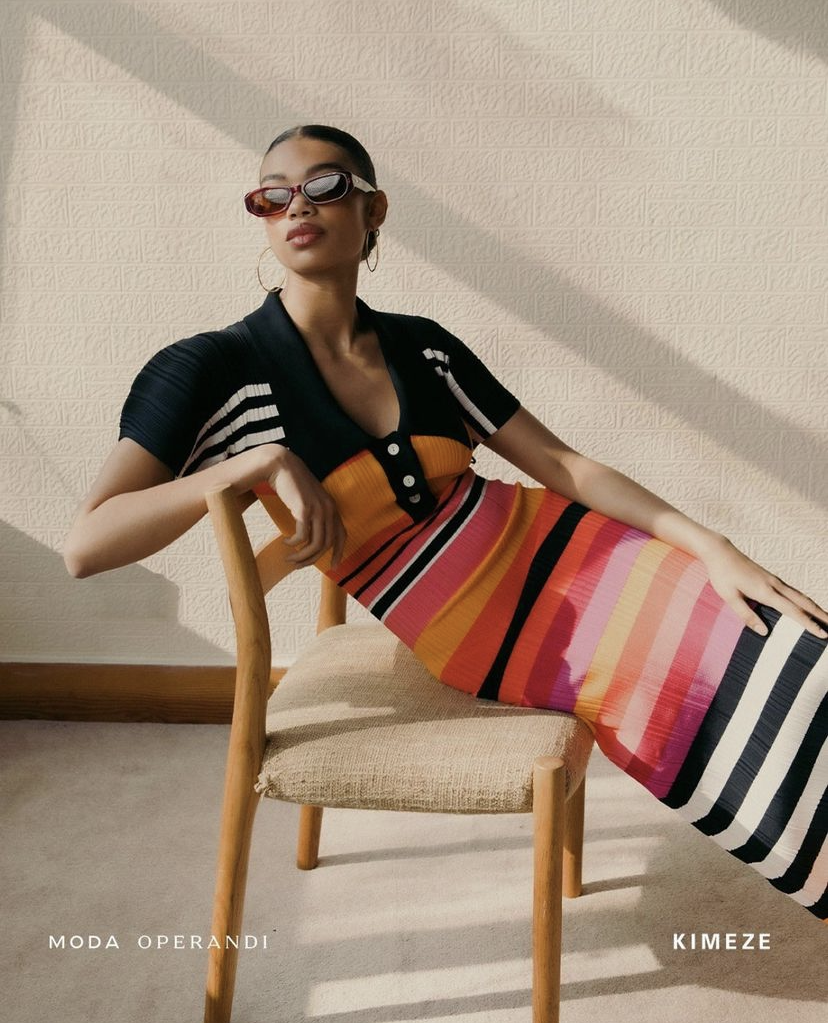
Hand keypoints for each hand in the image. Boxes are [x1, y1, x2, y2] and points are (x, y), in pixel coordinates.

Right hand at [264, 448, 345, 568]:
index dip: (339, 553)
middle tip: (298, 565)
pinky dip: (293, 543)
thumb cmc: (292, 484)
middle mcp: (328, 509)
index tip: (334, 567)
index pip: (341, 535)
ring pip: (315, 544)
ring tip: (289, 558)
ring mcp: (318, 508)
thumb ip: (314, 514)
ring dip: (302, 556)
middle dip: (312, 559)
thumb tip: (310, 537)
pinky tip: (285, 542)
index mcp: (332, 507)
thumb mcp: (308, 500)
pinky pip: (302, 536)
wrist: (281, 465)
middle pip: (326, 544)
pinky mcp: (304, 509)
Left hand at [699, 535, 827, 638]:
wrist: (721, 552)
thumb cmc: (722, 575)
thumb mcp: (729, 597)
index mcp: (765, 591)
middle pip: (803, 602)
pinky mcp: (771, 578)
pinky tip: (806, 605)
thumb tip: (764, 632)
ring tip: (826, 618)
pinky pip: (793, 592)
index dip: (809, 623)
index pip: (793, 611)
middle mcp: (774, 585)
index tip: (823, 634)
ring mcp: (774, 580)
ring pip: (800, 596)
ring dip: (815, 607)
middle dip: (820, 615)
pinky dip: (804, 600)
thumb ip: (746, 615)